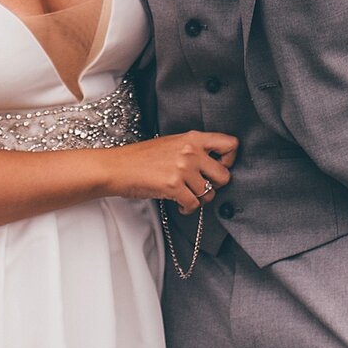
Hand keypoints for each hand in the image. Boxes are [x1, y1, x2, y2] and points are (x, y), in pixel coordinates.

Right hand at [103, 132, 237, 210]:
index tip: (218, 168)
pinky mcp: (173, 186)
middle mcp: (191, 151)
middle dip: (214, 186)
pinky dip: (188, 209)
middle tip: (201, 187)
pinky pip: (194, 205)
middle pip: (225, 176)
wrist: (117, 167)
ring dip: (199, 200)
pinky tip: (179, 205)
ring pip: (209, 194)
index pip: (230, 144)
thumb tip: (216, 164)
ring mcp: (182, 169)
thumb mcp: (172, 143)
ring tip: (187, 196)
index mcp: (192, 138)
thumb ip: (195, 149)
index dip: (229, 160)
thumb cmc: (142, 157)